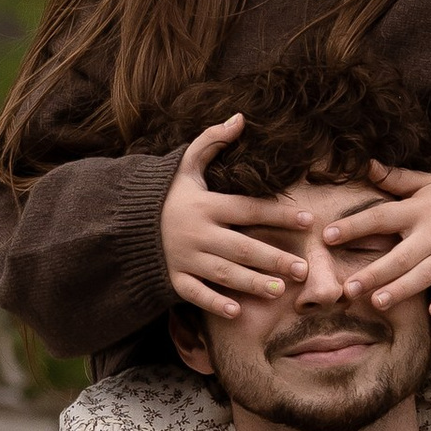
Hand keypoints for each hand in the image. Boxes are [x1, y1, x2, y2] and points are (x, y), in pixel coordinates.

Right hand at [160, 117, 323, 319]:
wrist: (121, 220)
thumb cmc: (163, 194)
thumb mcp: (185, 165)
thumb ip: (212, 142)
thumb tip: (240, 118)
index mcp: (206, 205)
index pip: (249, 208)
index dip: (280, 213)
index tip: (309, 220)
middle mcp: (198, 233)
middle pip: (242, 246)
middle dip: (273, 258)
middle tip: (303, 270)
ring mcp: (185, 258)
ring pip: (223, 272)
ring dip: (252, 283)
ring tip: (279, 291)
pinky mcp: (172, 277)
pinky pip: (194, 293)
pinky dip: (213, 303)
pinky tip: (236, 312)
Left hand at [318, 165, 430, 318]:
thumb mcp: (422, 182)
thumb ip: (394, 177)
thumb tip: (365, 164)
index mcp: (417, 211)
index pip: (381, 218)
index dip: (355, 226)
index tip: (328, 236)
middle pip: (401, 256)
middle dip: (375, 273)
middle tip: (349, 288)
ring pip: (423, 276)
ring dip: (400, 290)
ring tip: (376, 302)